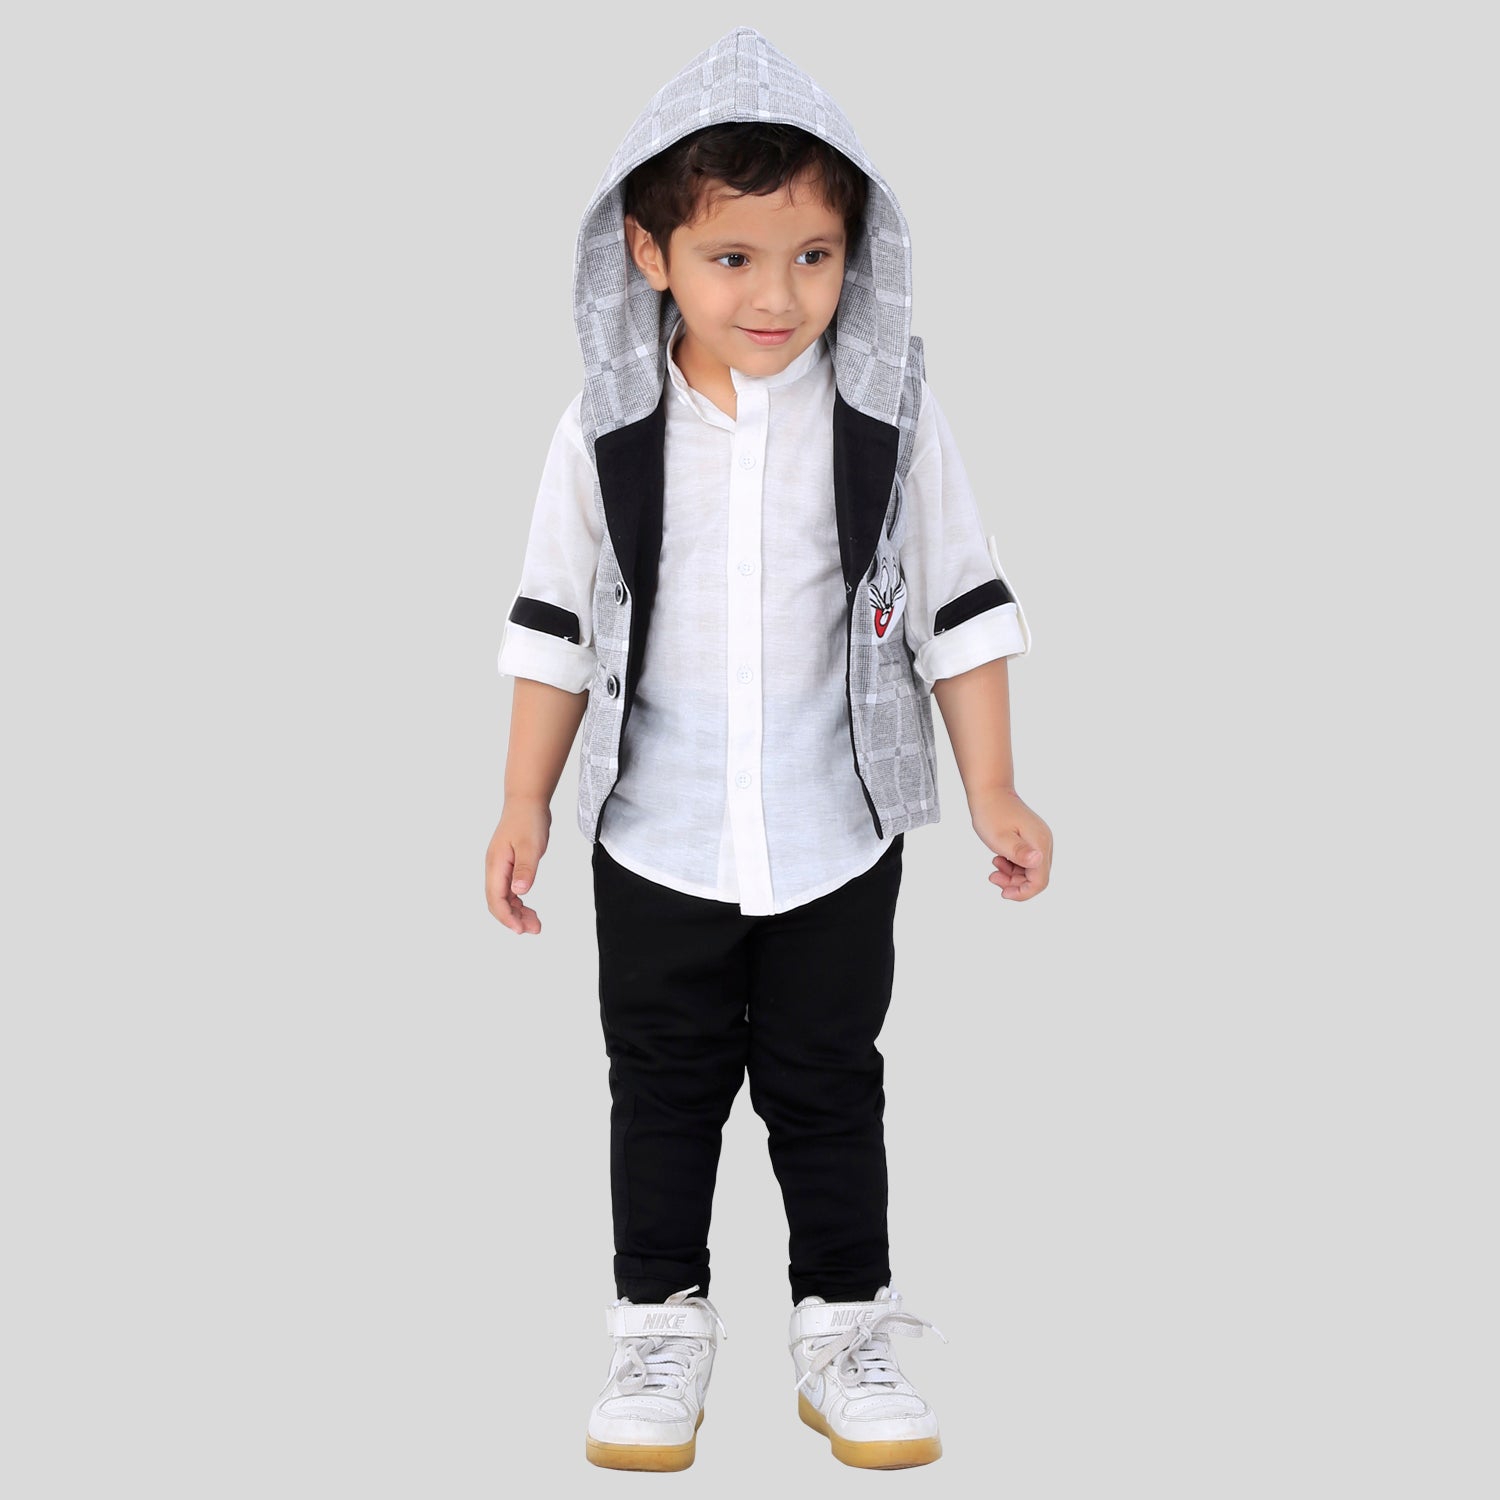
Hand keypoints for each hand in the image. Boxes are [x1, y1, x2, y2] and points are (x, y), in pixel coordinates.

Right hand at [485, 796, 552, 933]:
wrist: (527, 802)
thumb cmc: (528, 820)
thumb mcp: (530, 846)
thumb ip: (525, 869)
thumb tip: (519, 891)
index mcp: (496, 864)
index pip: (496, 898)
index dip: (507, 916)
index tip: (520, 929)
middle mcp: (495, 868)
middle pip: (498, 902)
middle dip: (513, 918)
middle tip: (534, 929)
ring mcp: (501, 867)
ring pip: (505, 897)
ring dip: (518, 912)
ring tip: (535, 923)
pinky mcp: (510, 866)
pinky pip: (510, 890)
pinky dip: (519, 901)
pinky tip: (529, 908)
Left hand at [969, 787, 1051, 900]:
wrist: (990, 791)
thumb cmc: (991, 813)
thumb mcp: (1000, 838)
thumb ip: (1018, 852)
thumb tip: (1037, 860)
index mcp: (1039, 844)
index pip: (1040, 881)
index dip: (1023, 892)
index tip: (1003, 893)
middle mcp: (1044, 843)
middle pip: (1036, 877)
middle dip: (1015, 884)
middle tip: (993, 877)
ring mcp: (1040, 840)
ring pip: (1031, 870)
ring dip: (1012, 875)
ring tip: (994, 867)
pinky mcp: (1033, 838)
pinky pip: (1027, 860)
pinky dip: (1013, 865)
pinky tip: (999, 860)